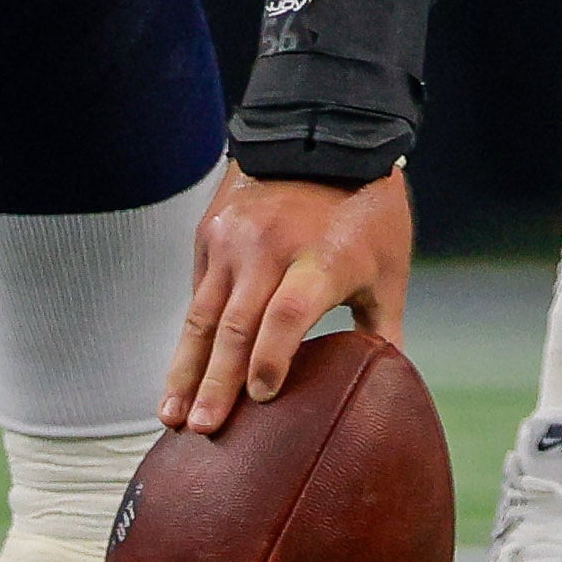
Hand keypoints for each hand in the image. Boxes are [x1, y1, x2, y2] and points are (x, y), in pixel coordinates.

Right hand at [171, 166, 414, 433]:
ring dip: (185, 370)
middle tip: (200, 429)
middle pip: (236, 325)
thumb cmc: (369, 209)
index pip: (287, 315)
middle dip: (215, 383)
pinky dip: (190, 337)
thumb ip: (382, 327)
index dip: (272, 359)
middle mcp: (270, 250)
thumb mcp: (387, 267)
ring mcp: (234, 241)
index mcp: (321, 258)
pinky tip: (181, 374)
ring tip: (170, 416)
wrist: (323, 132)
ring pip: (203, 316)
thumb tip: (392, 386)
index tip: (261, 398)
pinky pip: (198, 293)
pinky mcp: (210, 234)